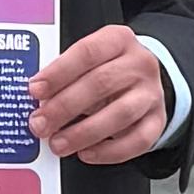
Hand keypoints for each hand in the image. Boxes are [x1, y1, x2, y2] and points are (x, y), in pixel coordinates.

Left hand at [26, 26, 184, 167]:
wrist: (144, 78)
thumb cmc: (107, 67)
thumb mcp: (89, 59)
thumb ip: (66, 72)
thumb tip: (37, 97)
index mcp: (118, 39)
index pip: (86, 52)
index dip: (58, 72)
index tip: (35, 89)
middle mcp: (139, 64)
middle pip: (101, 84)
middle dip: (64, 107)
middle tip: (40, 123)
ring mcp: (151, 93)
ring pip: (120, 114)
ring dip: (84, 132)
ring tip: (59, 143)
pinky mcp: (158, 120)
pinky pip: (138, 140)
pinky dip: (109, 151)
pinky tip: (86, 153)